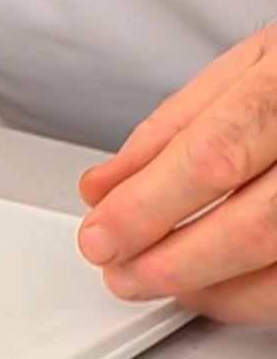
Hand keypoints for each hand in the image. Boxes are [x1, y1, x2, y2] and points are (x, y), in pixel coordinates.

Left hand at [77, 27, 276, 323]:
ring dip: (213, 289)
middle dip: (172, 261)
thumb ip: (176, 126)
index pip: (213, 155)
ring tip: (162, 281)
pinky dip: (259, 296)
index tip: (99, 235)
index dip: (147, 206)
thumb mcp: (255, 62)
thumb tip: (107, 186)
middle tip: (120, 271)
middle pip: (255, 225)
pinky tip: (221, 286)